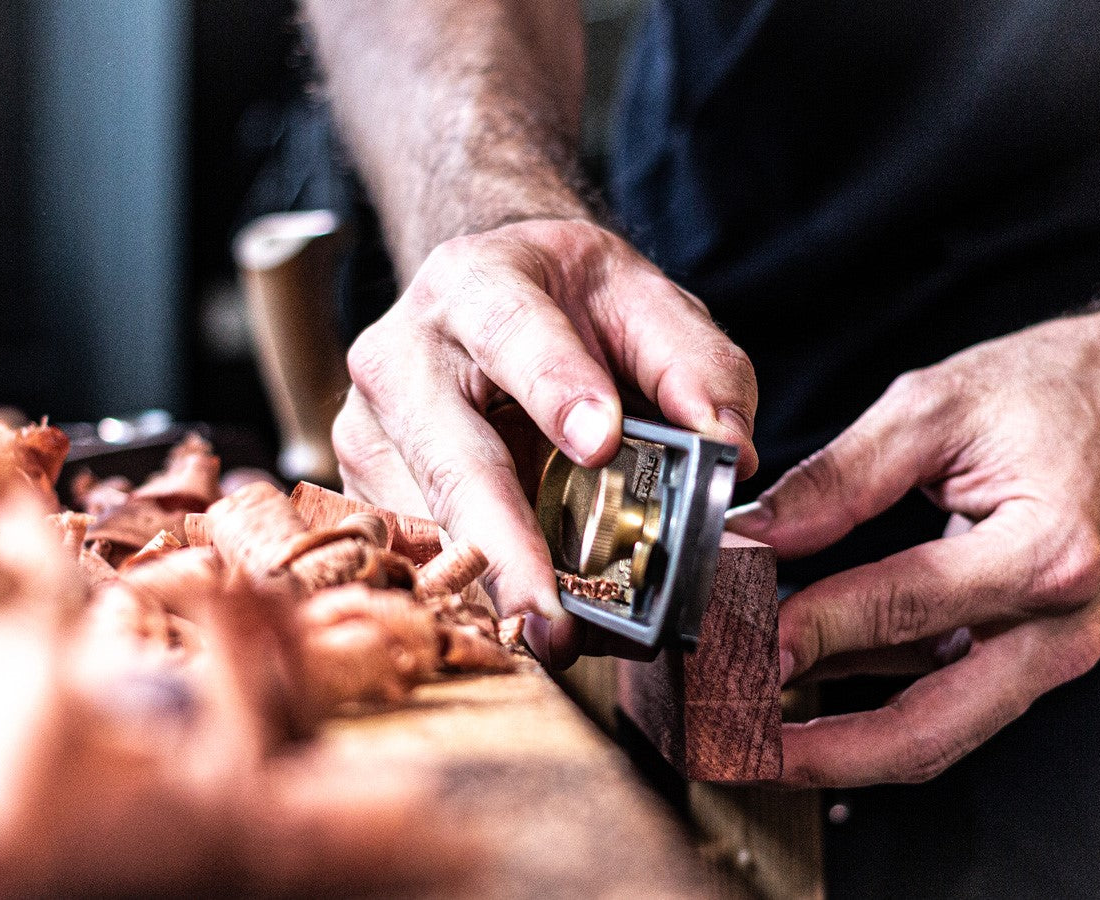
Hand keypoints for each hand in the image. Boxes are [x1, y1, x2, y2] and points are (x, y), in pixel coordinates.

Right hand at [337, 218, 757, 667]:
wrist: (494, 299)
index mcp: (476, 284)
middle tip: (555, 616)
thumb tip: (730, 452)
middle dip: (504, 542)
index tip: (601, 441)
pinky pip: (413, 552)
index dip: (554, 385)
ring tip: (552, 641)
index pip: (512, 331)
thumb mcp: (645, 303)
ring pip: (426, 522)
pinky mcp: (368, 486)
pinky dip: (468, 594)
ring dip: (488, 588)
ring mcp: (374, 429)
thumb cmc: (570, 304)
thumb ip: (695, 364)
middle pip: (452, 457)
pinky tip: (516, 627)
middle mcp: (404, 355)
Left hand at [728, 296, 1099, 786]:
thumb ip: (838, 479)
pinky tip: (804, 682)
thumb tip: (756, 533)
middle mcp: (1058, 623)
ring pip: (936, 731)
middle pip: (930, 728)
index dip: (809, 630)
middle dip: (824, 753)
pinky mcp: (1029, 648)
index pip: (902, 607)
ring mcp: (1050, 647)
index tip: (736, 642)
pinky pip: (942, 694)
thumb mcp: (933, 408)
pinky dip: (870, 698)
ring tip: (756, 735)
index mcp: (1044, 551)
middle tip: (741, 749)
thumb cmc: (1053, 391)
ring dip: (842, 744)